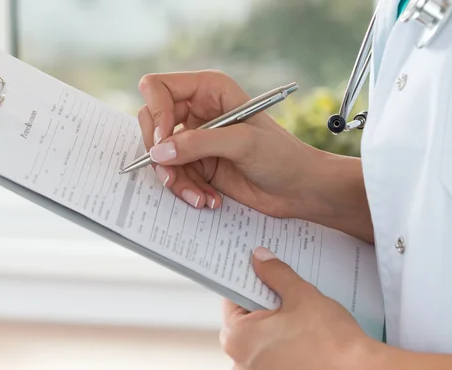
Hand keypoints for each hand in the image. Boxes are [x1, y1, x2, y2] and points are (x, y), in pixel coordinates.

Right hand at [137, 70, 322, 217]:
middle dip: (159, 153)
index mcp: (209, 90)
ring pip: (161, 155)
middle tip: (170, 175)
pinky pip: (175, 176)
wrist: (299, 189)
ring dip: (176, 180)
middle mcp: (198, 111)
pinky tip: (208, 200)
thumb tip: (159, 151)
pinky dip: (187, 191)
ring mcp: (196, 140)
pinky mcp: (199, 165)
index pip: (159, 88)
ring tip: (199, 197)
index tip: (165, 142)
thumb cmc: (282, 156)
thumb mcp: (243, 143)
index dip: (156, 113)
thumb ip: (199, 144)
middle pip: (152, 123)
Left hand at [220, 247, 377, 369]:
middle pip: (243, 328)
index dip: (249, 287)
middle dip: (261, 314)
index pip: (232, 302)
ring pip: (257, 352)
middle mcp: (240, 366)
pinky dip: (282, 362)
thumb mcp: (300, 294)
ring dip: (271, 340)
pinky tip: (303, 352)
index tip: (263, 281)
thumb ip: (275, 273)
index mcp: (238, 338)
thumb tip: (260, 259)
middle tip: (287, 304)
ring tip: (299, 330)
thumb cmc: (330, 341)